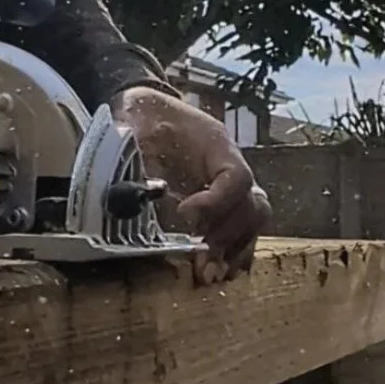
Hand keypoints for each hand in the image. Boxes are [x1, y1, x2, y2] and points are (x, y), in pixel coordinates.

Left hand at [114, 86, 272, 284]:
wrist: (145, 109)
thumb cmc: (143, 116)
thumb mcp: (133, 127)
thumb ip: (133, 159)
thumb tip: (131, 198)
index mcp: (215, 144)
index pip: (237, 176)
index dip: (217, 202)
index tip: (184, 215)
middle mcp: (230, 166)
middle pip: (252, 204)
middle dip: (227, 237)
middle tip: (202, 263)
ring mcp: (229, 187)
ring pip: (253, 220)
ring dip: (233, 249)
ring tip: (209, 274)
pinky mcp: (220, 204)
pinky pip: (242, 229)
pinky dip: (233, 252)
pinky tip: (216, 272)